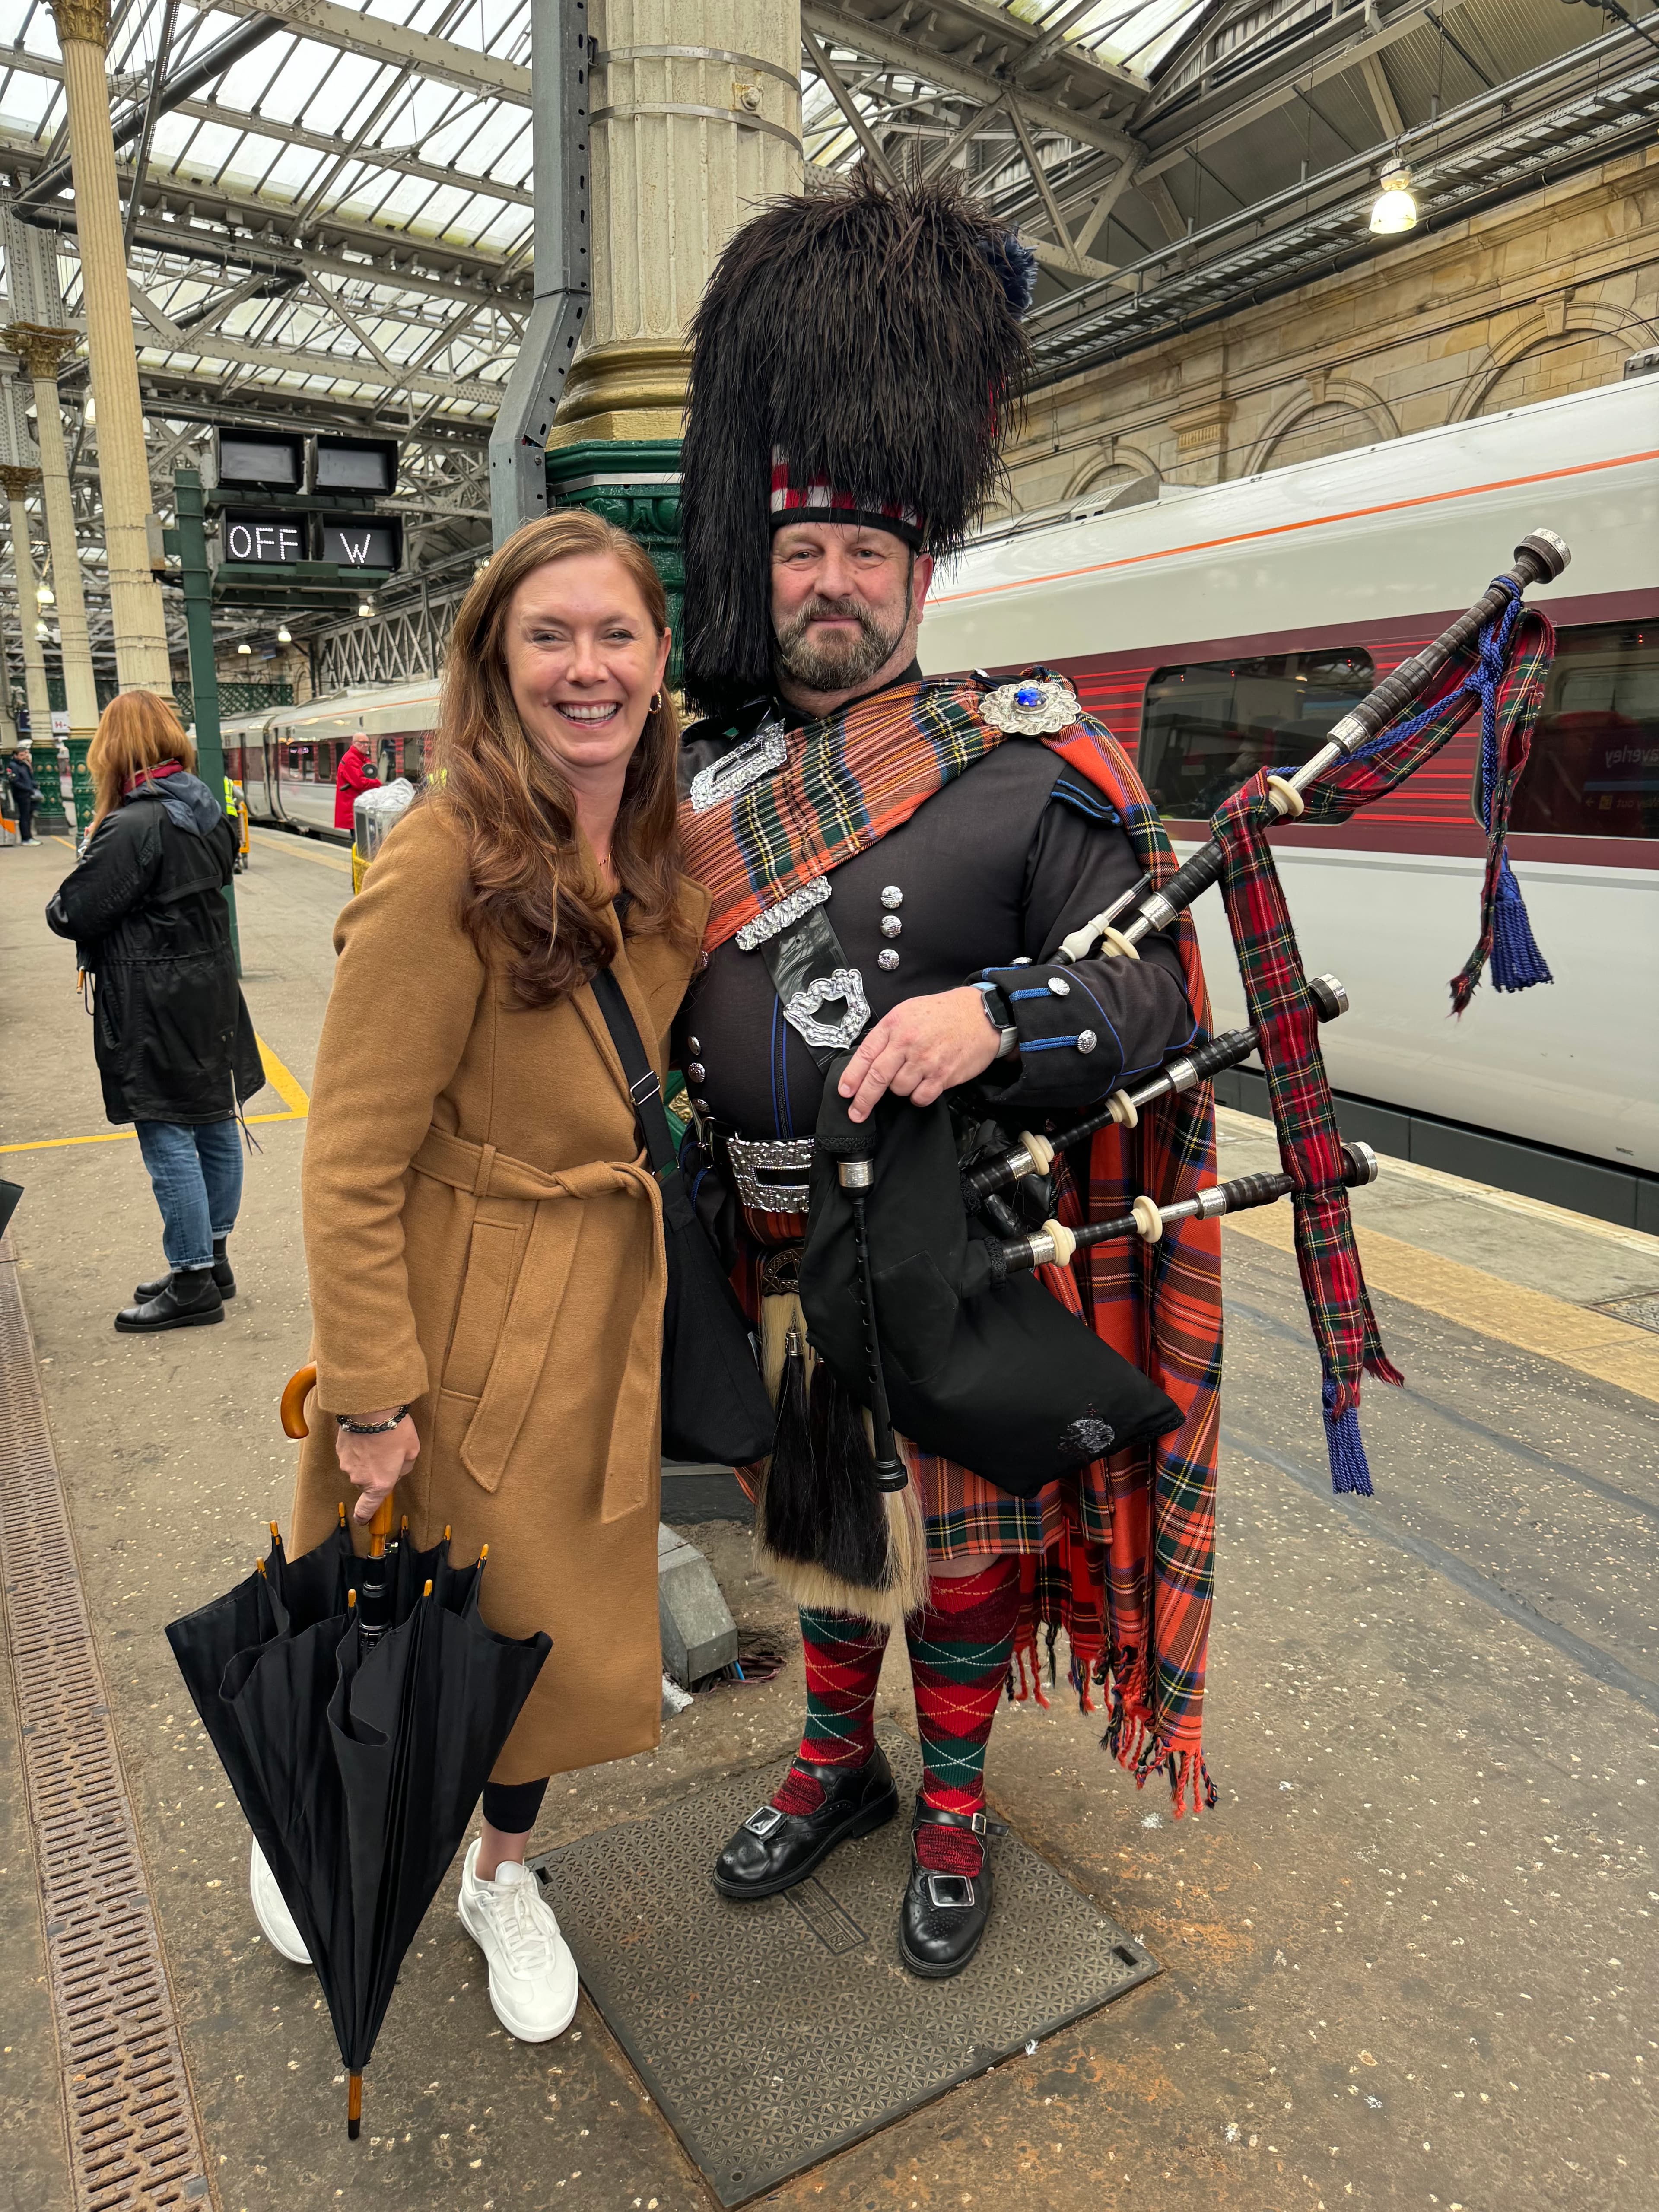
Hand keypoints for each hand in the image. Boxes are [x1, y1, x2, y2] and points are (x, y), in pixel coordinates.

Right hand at [335, 1411, 420, 1525]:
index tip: (362, 1520)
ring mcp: (347, 1465)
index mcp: (380, 1484)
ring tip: (376, 1441)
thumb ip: (403, 1469)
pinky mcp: (339, 1451)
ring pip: (357, 1469)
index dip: (364, 1516)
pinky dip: (357, 1449)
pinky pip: (350, 1455)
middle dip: (375, 1473)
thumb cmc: (396, 1430)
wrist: (371, 1409)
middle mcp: (360, 1479)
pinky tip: (366, 1435)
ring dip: (365, 1460)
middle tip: (386, 1454)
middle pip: (366, 1483)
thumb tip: (395, 1472)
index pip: (368, 1508)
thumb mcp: (411, 1452)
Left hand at [837, 986, 1001, 1121]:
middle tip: (856, 1113)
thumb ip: (888, 1034)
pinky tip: (923, 1086)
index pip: (865, 1055)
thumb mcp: (908, 1012)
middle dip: (864, 1100)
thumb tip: (868, 1061)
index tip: (844, 1092)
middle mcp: (908, 1042)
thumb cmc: (944, 1014)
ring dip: (900, 1089)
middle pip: (878, 1077)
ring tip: (912, 1076)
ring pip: (899, 1089)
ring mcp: (926, 1060)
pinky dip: (918, 1097)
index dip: (852, 1076)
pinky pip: (920, 1098)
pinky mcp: (943, 1075)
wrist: (981, 1015)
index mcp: (895, 1025)